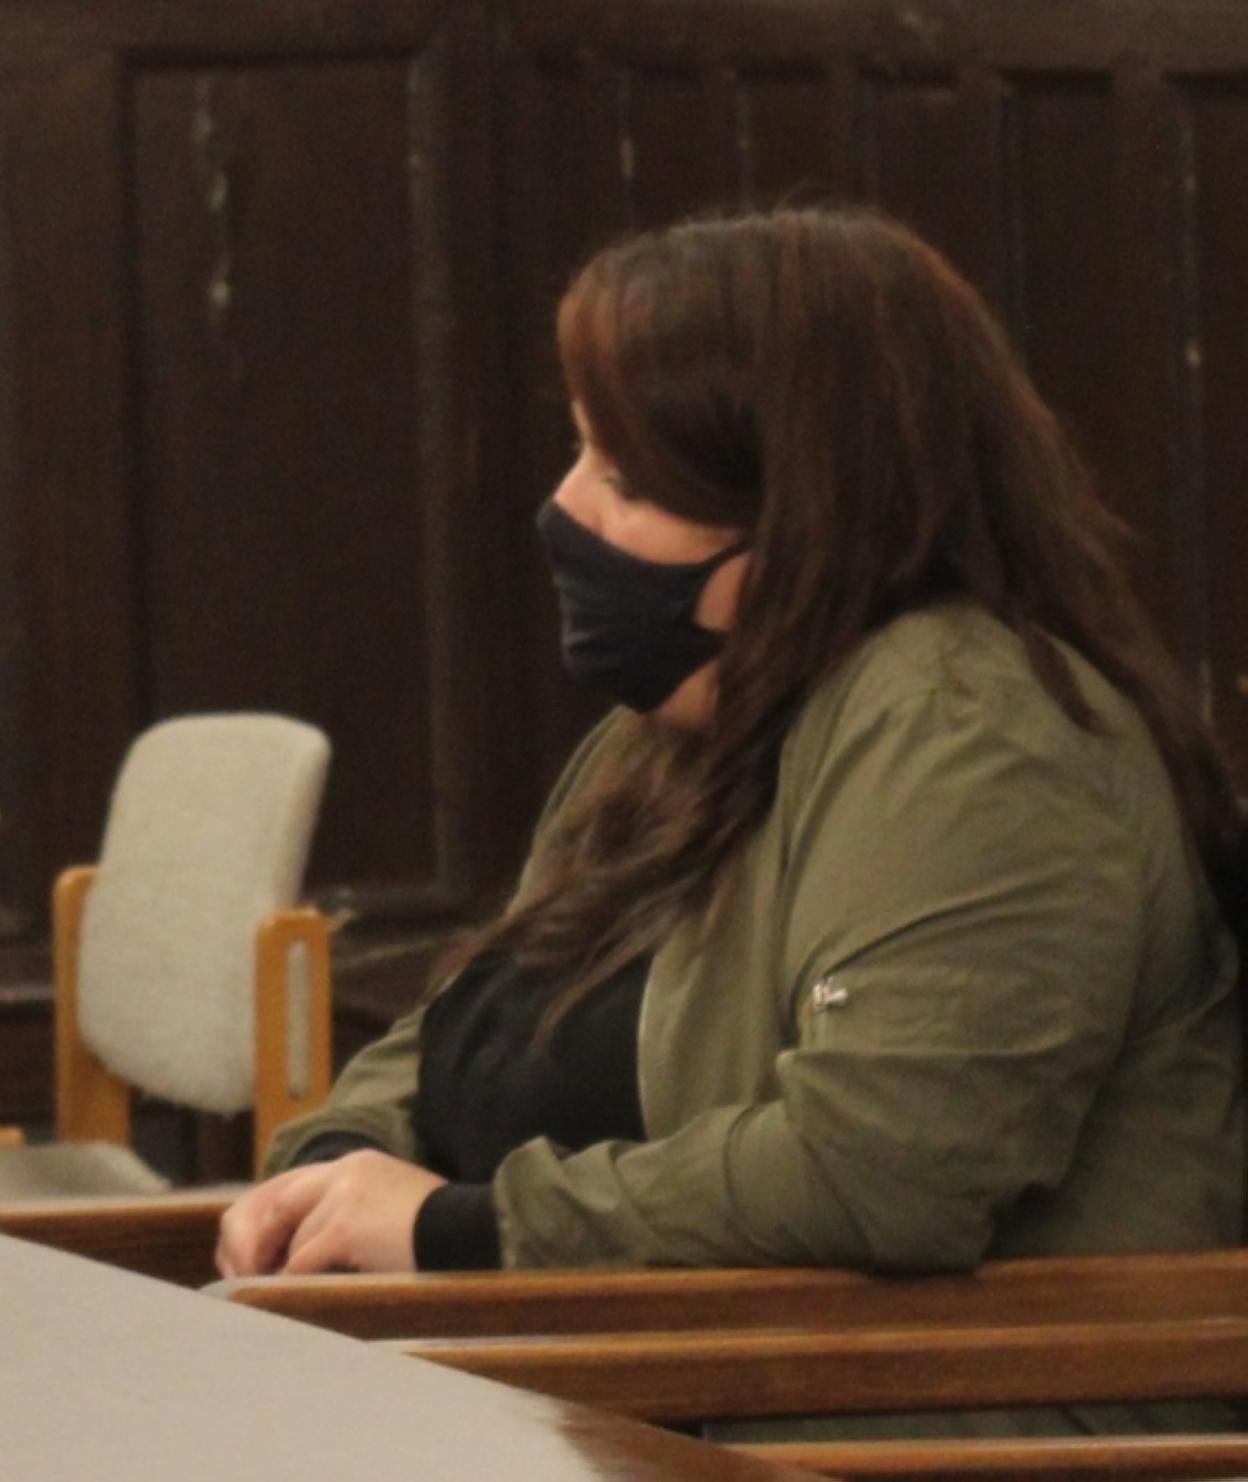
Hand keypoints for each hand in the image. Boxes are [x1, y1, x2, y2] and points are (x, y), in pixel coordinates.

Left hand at [216, 1150, 446, 1277]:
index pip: (297, 1184)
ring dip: (283, 1270)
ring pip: (292, 1237)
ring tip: (279, 1295)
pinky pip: (302, 1261)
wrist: (468, 1232)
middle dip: (262, 1241)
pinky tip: (296, 1301)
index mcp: (358, 1164)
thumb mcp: (394, 1204)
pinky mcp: (345, 1225)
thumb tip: (319, 1248)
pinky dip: (294, 1283)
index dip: (275, 1219)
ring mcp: (345, 1195)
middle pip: (280, 1202)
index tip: (265, 1251)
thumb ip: (356, 1210)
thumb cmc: (441, 1231)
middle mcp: (347, 1170)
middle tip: (256, 1275)